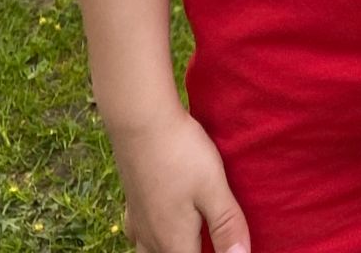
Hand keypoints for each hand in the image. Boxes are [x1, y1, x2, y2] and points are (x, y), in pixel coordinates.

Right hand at [109, 106, 249, 252]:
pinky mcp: (132, 203)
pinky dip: (154, 237)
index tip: (228, 243)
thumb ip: (227, 226)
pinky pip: (141, 236)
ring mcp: (138, 223)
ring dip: (173, 248)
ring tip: (191, 238)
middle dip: (194, 252)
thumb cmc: (181, 153)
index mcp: (174, 243)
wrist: (140, 121)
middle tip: (213, 239)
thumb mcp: (213, 188)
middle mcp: (152, 240)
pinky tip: (162, 221)